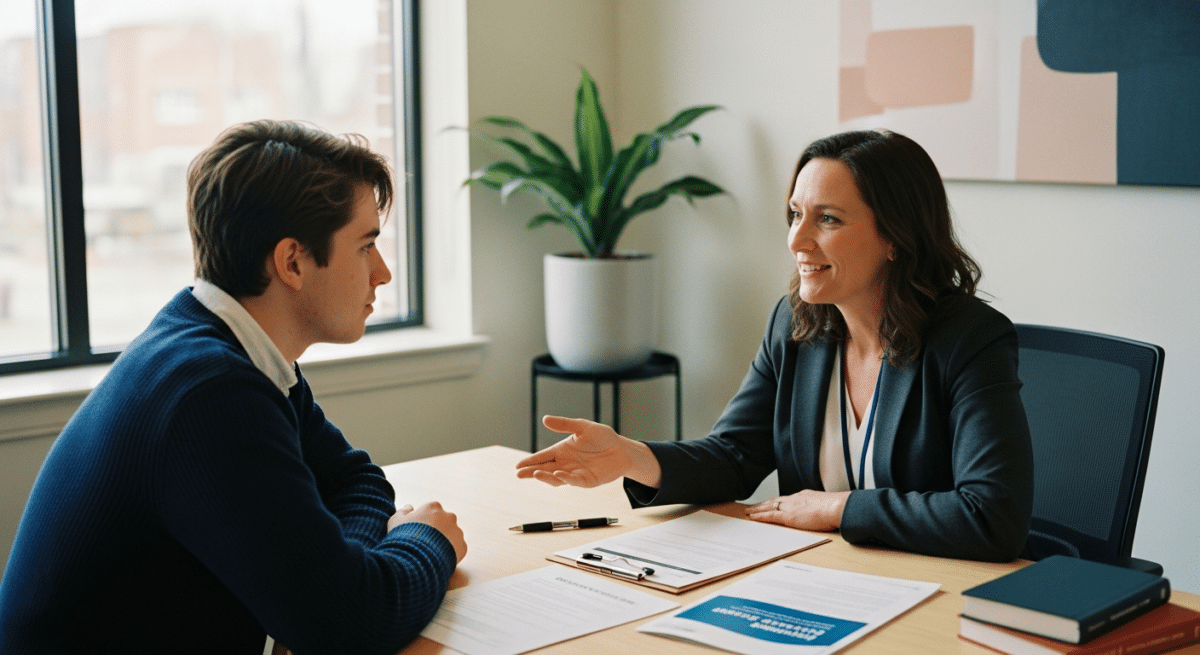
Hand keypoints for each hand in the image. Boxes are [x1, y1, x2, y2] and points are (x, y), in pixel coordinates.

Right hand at [388, 501, 466, 562]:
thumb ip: (403, 512)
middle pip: (444, 521)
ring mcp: (457, 531)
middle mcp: (448, 516)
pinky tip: (439, 559)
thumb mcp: (395, 521)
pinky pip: (458, 548)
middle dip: (437, 530)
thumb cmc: (403, 538)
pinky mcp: (462, 546)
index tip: (417, 531)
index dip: (423, 521)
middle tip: (425, 543)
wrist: (415, 559)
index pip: (431, 510)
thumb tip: (409, 507)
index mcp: (433, 507)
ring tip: (432, 553)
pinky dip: (451, 553)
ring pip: (452, 534)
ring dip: (445, 541)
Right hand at [515, 415, 660, 487]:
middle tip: (519, 474)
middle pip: (544, 469)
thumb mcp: (583, 427)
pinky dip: (564, 478)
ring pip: (555, 478)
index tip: (517, 466)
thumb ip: (564, 424)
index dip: (529, 461)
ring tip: (535, 473)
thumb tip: (545, 419)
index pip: (542, 456)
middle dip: (531, 472)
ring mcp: (574, 473)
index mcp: (562, 450)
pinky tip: (557, 474)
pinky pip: (572, 481)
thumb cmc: (603, 437)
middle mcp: (565, 463)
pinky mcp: (586, 481)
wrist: (622, 450)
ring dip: (545, 477)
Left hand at [745, 490, 849, 531]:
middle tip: (753, 506)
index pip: (786, 499)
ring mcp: (790, 507)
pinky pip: (769, 515)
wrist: (837, 507)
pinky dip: (760, 516)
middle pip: (774, 500)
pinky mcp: (788, 516)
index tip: (770, 503)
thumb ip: (820, 509)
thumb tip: (823, 513)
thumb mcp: (826, 506)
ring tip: (748, 511)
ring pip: (768, 506)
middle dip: (763, 504)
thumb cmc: (836, 508)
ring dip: (757, 509)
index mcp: (804, 496)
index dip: (776, 501)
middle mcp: (794, 499)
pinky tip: (752, 517)